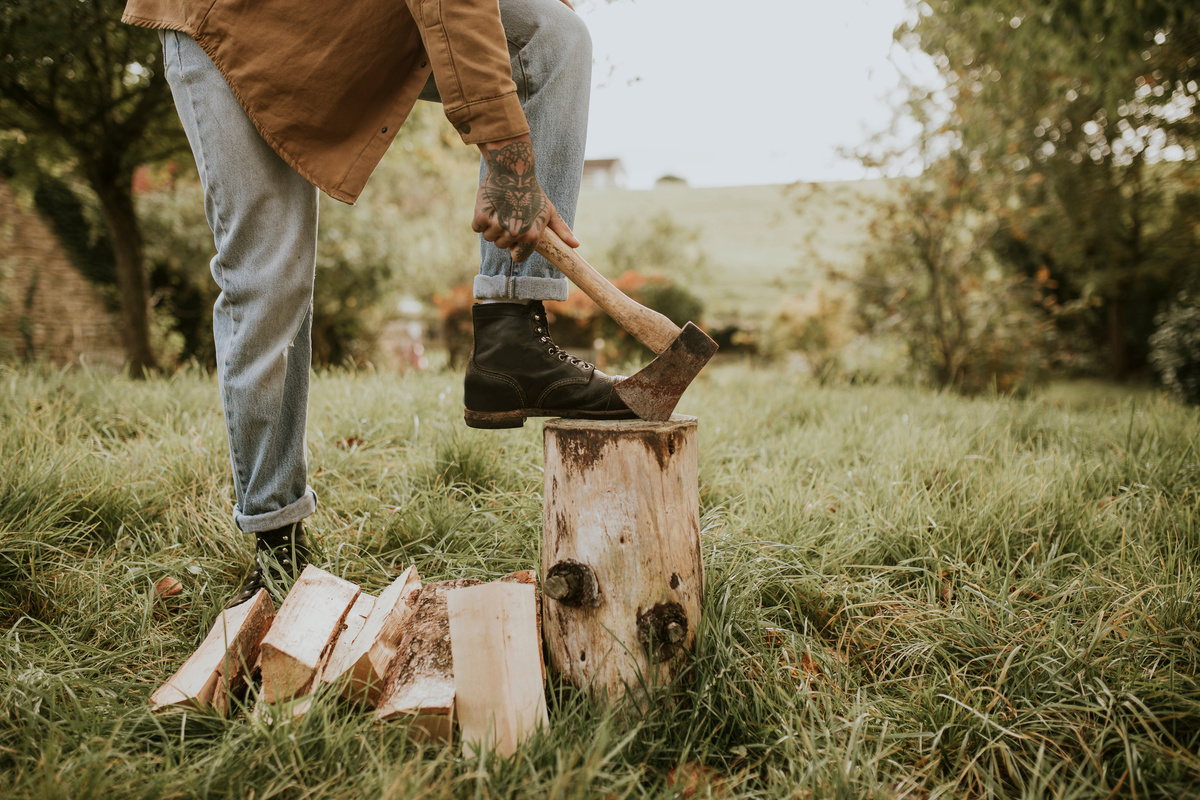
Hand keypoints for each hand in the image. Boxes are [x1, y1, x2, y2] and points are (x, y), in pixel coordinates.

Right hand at [473, 136, 579, 261]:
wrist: (513, 170)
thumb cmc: (533, 192)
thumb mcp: (549, 211)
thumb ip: (562, 230)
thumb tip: (576, 245)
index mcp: (531, 236)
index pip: (518, 257)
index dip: (516, 246)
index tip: (516, 233)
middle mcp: (514, 233)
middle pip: (501, 246)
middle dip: (503, 233)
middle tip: (509, 215)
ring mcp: (497, 225)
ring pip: (489, 237)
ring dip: (491, 226)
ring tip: (501, 210)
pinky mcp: (482, 216)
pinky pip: (477, 227)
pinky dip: (480, 218)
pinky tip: (490, 206)